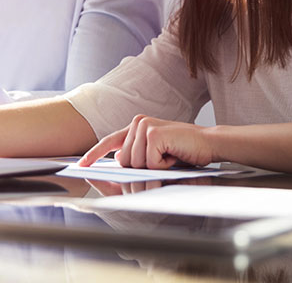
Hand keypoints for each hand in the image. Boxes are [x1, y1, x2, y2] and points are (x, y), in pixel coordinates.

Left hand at [79, 115, 213, 168]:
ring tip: (170, 156)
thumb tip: (118, 159)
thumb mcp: (157, 153)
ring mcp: (145, 127)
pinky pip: (149, 163)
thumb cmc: (185, 150)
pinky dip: (163, 166)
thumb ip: (137, 154)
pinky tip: (174, 155)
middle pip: (124, 161)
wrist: (209, 144)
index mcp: (137, 126)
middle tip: (163, 160)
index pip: (110, 141)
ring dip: (155, 167)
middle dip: (142, 168)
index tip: (81, 165)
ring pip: (135, 164)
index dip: (94, 154)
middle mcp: (138, 123)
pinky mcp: (153, 134)